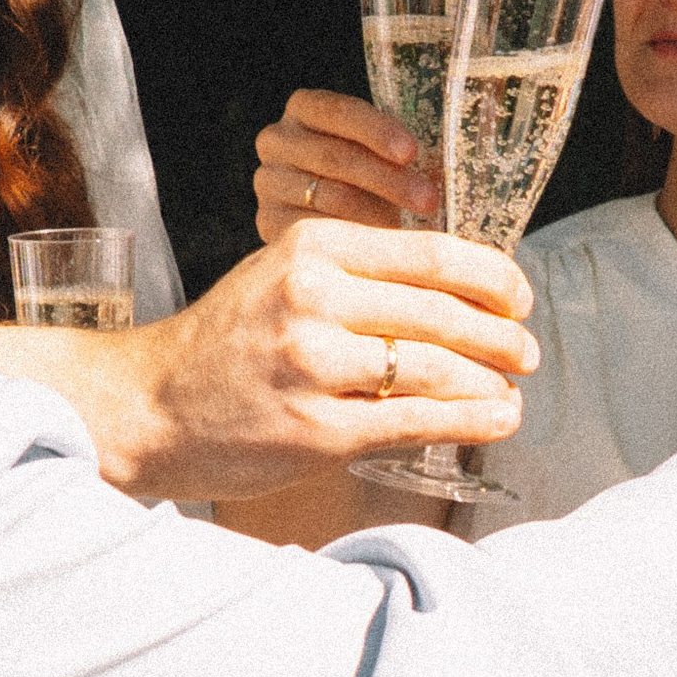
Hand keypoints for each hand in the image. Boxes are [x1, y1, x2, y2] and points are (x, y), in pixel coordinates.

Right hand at [132, 215, 532, 498]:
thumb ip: (355, 275)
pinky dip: (470, 420)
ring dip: (491, 382)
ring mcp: (315, 364)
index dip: (492, 277)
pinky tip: (495, 419)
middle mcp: (314, 297)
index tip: (518, 297)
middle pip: (443, 310)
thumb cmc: (224, 344)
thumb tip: (457, 293)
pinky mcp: (318, 428)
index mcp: (311, 247)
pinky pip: (416, 420)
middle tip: (526, 351)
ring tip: (512, 391)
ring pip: (437, 367)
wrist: (149, 406)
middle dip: (501, 334)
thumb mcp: (279, 276)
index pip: (431, 253)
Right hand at [256, 89, 438, 236]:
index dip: (376, 130)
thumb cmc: (372, 180)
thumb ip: (402, 152)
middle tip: (429, 199)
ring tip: (417, 232)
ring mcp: (269, 182)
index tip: (411, 153)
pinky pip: (312, 230)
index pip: (338, 111)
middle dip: (387, 178)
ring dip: (377, 213)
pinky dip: (351, 240)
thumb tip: (454, 164)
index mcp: (306, 110)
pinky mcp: (267, 221)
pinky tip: (383, 252)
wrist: (321, 228)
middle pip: (334, 156)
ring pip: (327, 195)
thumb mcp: (383, 155)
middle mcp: (277, 140)